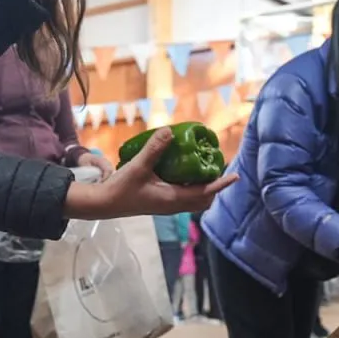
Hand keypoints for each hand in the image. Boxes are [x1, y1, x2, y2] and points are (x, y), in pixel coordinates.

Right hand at [63, 128, 236, 219]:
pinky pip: (184, 198)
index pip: (205, 192)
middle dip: (215, 186)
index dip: (221, 184)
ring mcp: (166, 206)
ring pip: (194, 201)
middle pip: (204, 200)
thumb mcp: (139, 166)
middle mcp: (173, 205)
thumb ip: (154, 149)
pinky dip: (191, 188)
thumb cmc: (121, 188)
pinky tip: (183, 173)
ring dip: (203, 188)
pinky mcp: (159, 204)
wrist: (104, 204)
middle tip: (218, 168)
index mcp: (173, 199)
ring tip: (204, 170)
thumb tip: (169, 131)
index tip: (234, 176)